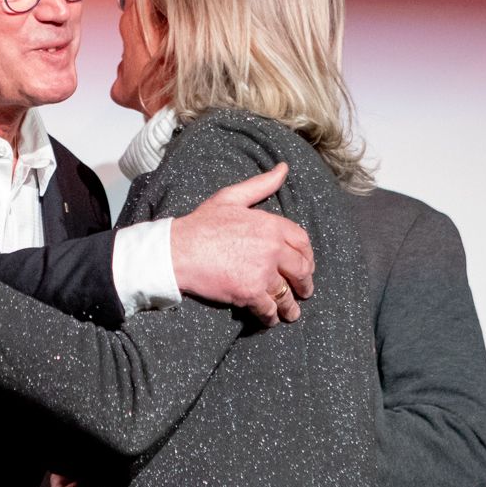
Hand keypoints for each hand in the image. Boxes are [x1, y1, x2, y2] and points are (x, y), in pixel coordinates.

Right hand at [168, 163, 313, 326]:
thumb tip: (284, 168)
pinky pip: (270, 309)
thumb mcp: (231, 198)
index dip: (307, 255)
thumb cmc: (201, 224)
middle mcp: (272, 249)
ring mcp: (262, 273)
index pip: (302, 241)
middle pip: (301, 270)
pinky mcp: (250, 293)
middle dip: (305, 283)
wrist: (177, 251)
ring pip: (287, 294)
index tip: (305, 264)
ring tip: (291, 312)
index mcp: (271, 225)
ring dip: (291, 306)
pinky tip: (271, 318)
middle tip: (303, 291)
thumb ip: (261, 185)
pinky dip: (272, 316)